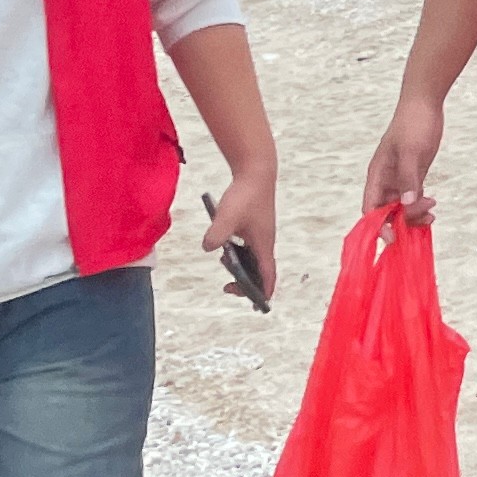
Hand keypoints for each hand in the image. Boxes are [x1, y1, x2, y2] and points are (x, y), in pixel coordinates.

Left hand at [200, 160, 281, 281]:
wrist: (256, 171)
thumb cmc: (246, 194)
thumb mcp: (227, 216)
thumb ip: (217, 234)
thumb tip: (209, 248)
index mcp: (263, 244)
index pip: (267, 275)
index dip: (263, 292)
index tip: (257, 304)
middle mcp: (265, 242)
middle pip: (262, 271)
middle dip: (249, 283)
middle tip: (229, 288)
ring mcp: (261, 233)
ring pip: (255, 259)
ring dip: (243, 268)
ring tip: (225, 265)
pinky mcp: (255, 226)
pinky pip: (250, 248)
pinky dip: (241, 255)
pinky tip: (227, 248)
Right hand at [364, 89, 447, 218]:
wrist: (425, 103)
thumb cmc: (414, 124)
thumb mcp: (411, 151)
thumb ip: (408, 179)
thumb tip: (405, 206)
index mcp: (378, 175)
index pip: (371, 208)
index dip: (378, 226)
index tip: (393, 238)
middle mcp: (386, 180)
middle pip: (387, 212)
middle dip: (402, 221)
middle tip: (426, 218)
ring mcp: (399, 178)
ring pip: (401, 207)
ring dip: (414, 215)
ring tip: (432, 212)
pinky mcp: (413, 174)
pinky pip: (413, 198)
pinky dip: (420, 206)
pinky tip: (432, 207)